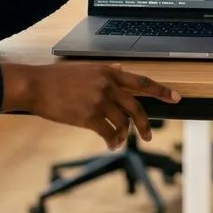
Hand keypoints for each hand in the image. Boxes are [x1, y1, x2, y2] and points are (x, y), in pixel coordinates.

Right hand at [0, 61, 180, 148]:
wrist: (36, 85)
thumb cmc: (56, 78)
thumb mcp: (85, 68)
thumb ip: (106, 72)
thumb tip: (122, 73)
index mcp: (108, 71)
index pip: (142, 82)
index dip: (161, 91)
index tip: (176, 97)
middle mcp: (107, 85)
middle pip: (136, 107)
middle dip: (146, 123)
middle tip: (150, 134)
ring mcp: (99, 100)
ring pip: (122, 122)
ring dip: (124, 135)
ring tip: (120, 141)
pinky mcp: (88, 116)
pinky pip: (108, 132)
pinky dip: (112, 140)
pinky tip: (110, 144)